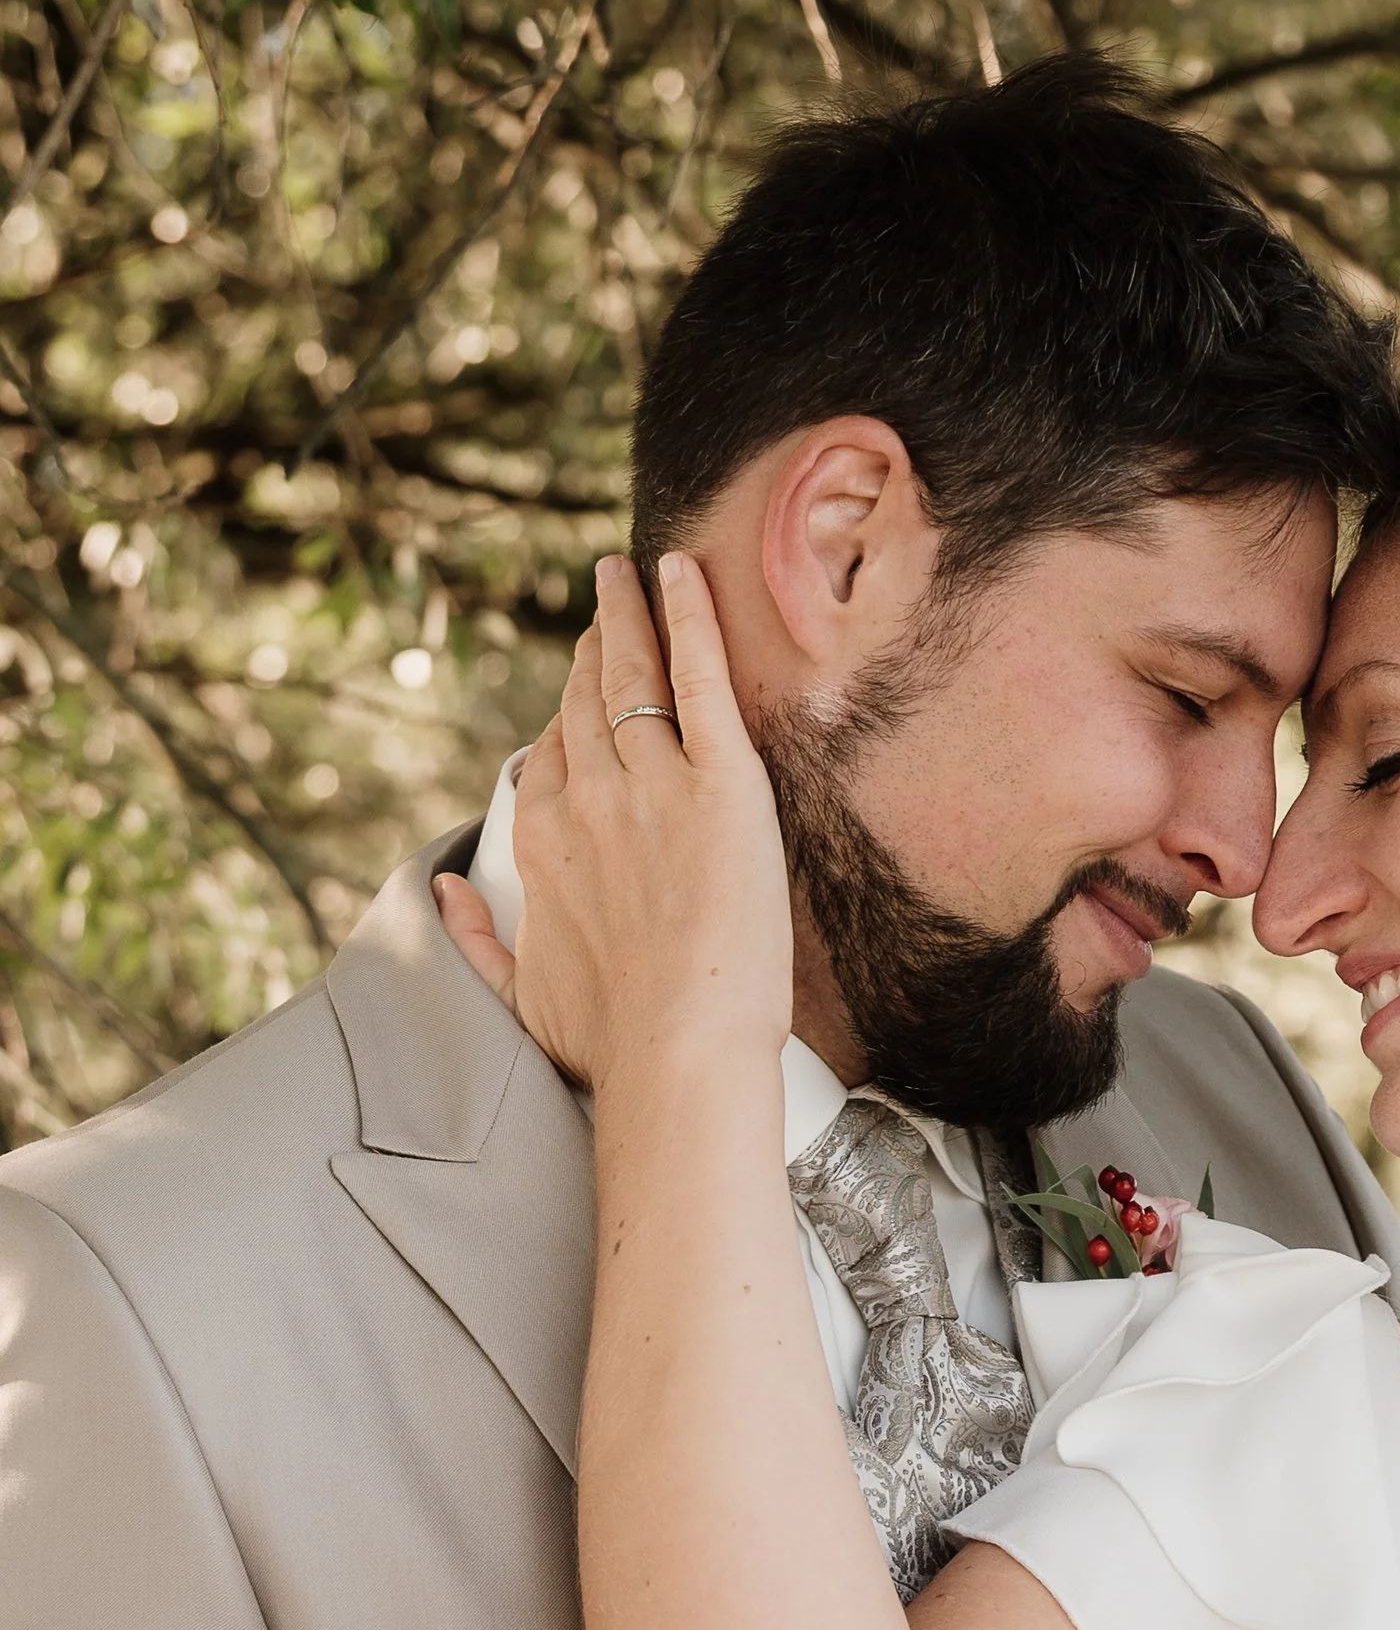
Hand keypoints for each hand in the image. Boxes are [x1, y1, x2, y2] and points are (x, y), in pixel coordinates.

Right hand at [438, 552, 791, 1092]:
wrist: (678, 1056)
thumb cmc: (610, 1044)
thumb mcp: (518, 997)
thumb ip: (475, 938)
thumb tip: (447, 891)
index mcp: (540, 841)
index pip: (549, 752)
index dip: (566, 713)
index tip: (580, 683)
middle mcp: (587, 799)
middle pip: (586, 699)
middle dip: (596, 642)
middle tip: (608, 597)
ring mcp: (653, 784)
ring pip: (634, 676)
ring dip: (632, 614)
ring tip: (632, 572)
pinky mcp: (722, 783)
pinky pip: (700, 677)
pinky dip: (691, 617)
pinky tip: (684, 574)